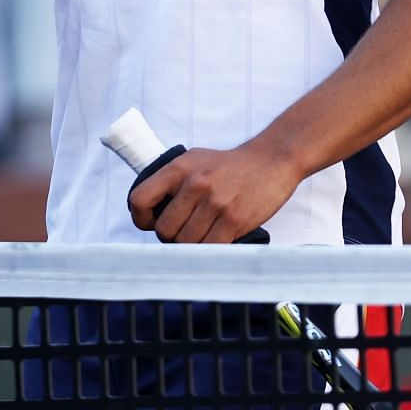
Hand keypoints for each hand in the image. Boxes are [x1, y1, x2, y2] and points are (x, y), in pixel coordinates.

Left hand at [127, 142, 301, 243]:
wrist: (271, 161)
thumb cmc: (228, 165)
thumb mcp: (194, 160)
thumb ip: (171, 180)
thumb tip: (146, 208)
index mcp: (178, 168)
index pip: (139, 200)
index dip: (141, 218)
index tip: (150, 223)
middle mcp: (194, 184)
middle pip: (164, 230)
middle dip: (170, 236)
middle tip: (181, 232)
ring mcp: (215, 203)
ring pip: (186, 243)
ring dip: (191, 245)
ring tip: (200, 235)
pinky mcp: (234, 219)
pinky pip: (211, 248)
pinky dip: (210, 249)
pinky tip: (214, 240)